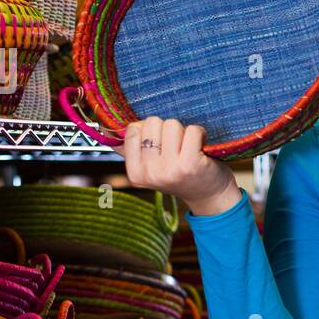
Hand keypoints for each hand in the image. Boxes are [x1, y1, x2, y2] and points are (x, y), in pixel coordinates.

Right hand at [118, 117, 239, 215]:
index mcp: (135, 173)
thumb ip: (131, 149)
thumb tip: (109, 128)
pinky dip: (199, 133)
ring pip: (172, 124)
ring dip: (183, 131)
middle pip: (152, 123)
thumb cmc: (179, 174)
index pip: (132, 130)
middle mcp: (150, 173)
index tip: (160, 144)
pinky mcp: (190, 163)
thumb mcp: (151, 166)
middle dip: (166, 130)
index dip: (149, 129)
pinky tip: (200, 146)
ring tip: (188, 148)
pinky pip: (192, 130)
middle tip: (177, 148)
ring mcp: (170, 169)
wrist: (209, 194)